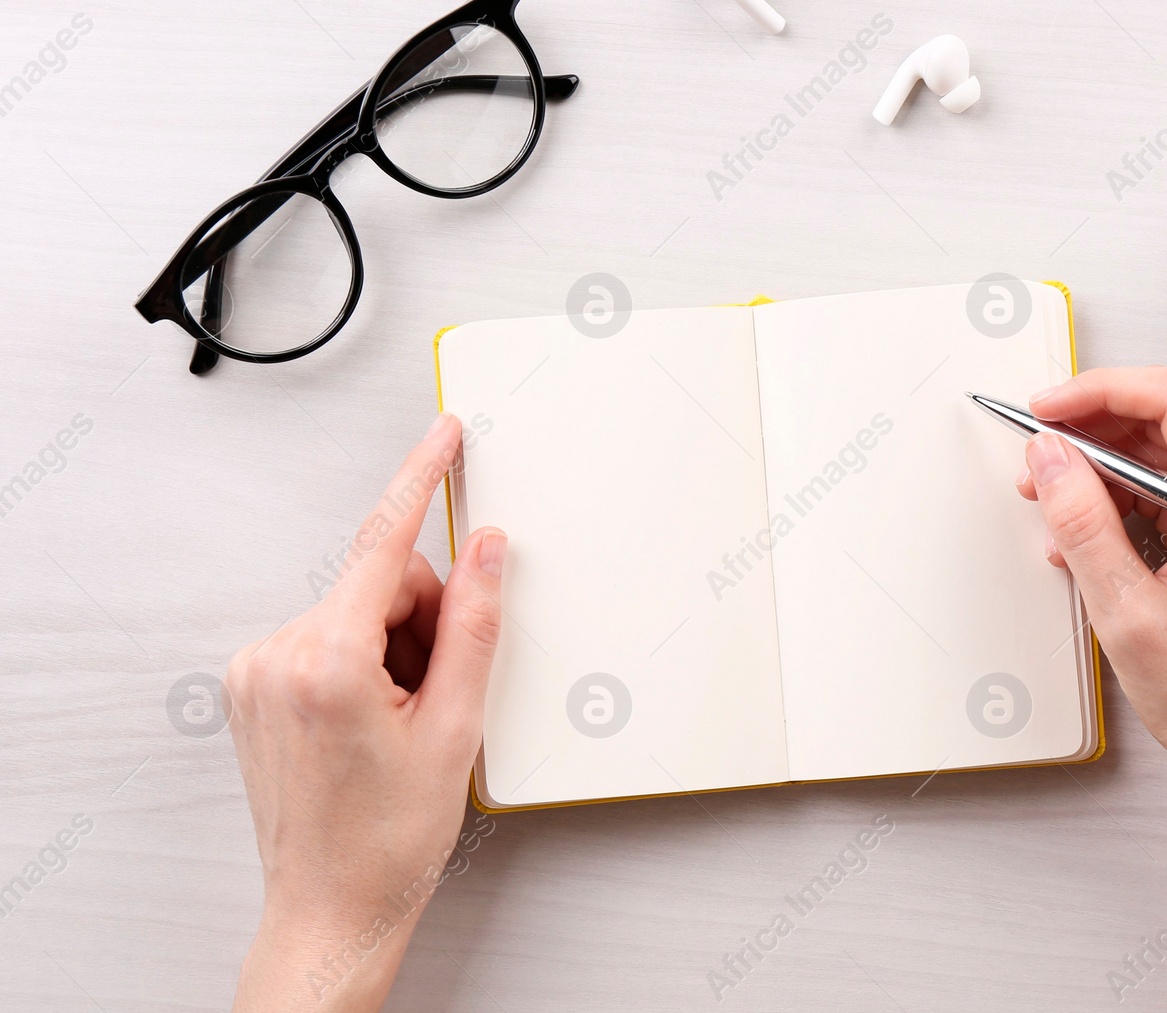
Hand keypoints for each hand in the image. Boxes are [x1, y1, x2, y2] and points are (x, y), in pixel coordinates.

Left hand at [226, 413, 505, 1011]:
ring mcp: (255, 670)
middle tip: (440, 691)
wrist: (330, 909)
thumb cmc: (387, 842)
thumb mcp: (455, 728)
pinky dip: (363, 658)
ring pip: (354, 609)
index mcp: (327, 662)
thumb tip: (486, 552)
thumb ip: (474, 624)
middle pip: (378, 583)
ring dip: (394, 645)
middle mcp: (277, 655)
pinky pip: (325, 635)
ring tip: (404, 719)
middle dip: (423, 620)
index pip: (383, 543)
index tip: (442, 436)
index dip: (421, 479)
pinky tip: (375, 715)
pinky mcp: (250, 684)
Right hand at [1018, 367, 1166, 795]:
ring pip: (1158, 457)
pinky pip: (1162, 495)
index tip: (1045, 409)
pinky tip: (1077, 537)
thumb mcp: (1127, 609)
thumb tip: (1049, 457)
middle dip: (1090, 433)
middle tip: (1035, 460)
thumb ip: (1082, 522)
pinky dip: (1115, 505)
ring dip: (1097, 472)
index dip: (1100, 392)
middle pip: (1164, 421)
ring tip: (1048, 502)